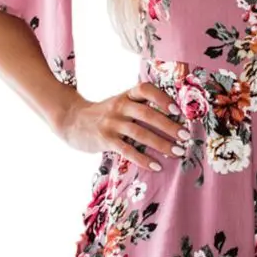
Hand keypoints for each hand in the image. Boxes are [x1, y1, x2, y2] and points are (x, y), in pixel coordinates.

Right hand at [57, 82, 188, 170]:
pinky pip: (127, 150)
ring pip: (139, 133)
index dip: (162, 98)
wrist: (71, 120)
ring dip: (161, 143)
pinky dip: (143, 159)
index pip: (145, 89)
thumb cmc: (105, 114)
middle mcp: (119, 106)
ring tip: (177, 152)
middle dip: (169, 126)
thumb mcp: (121, 102)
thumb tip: (174, 117)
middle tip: (185, 137)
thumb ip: (141, 106)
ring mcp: (111, 123)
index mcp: (126, 95)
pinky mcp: (104, 140)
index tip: (178, 110)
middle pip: (147, 114)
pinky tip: (157, 166)